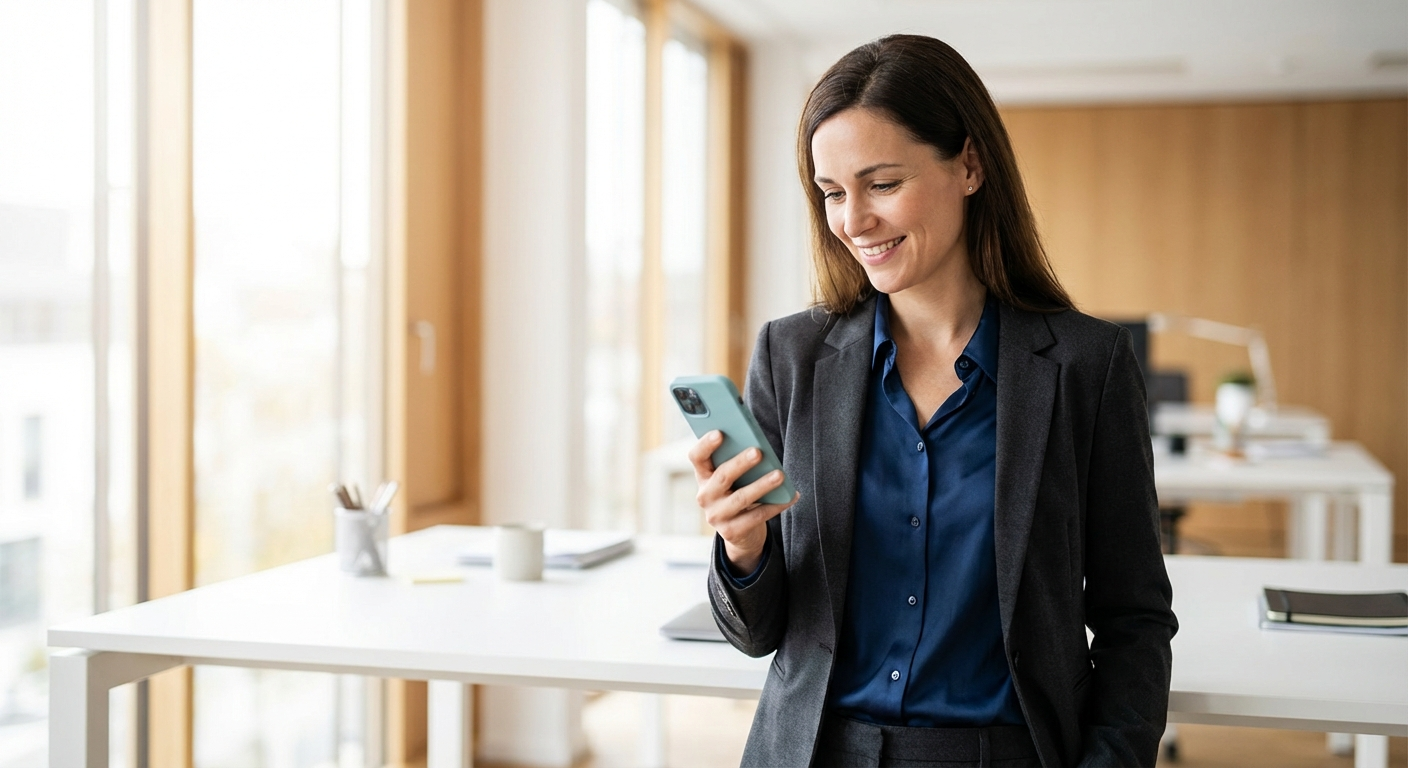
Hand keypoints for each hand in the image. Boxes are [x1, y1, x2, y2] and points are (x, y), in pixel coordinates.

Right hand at [688, 431, 799, 574]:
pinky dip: (776, 505)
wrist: (740, 532)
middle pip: (722, 476)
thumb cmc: (739, 492)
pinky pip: (757, 516)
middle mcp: (705, 496)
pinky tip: (791, 495)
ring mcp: (716, 515)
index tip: (719, 432)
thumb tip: (758, 445)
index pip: (697, 457)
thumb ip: (737, 460)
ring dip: (762, 485)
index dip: (705, 445)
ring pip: (741, 498)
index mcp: (703, 476)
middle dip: (740, 463)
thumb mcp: (733, 478)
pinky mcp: (731, 531)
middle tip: (758, 452)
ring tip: (780, 475)